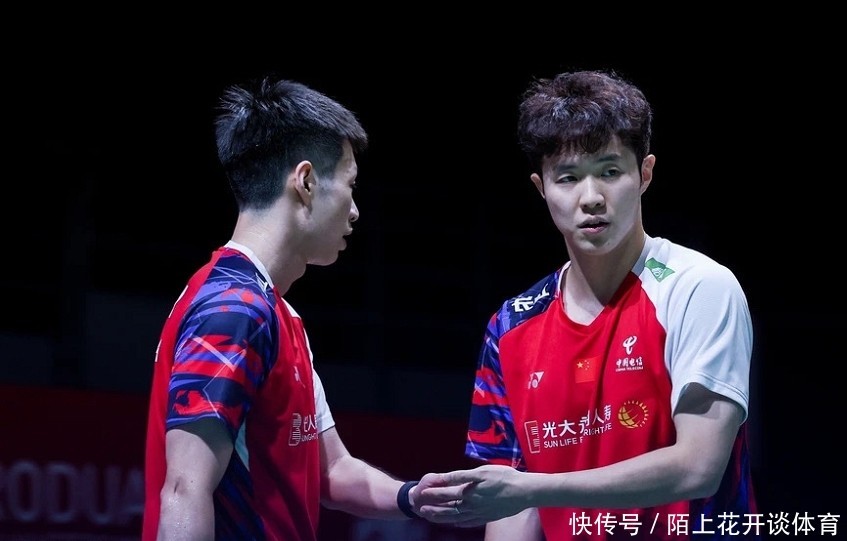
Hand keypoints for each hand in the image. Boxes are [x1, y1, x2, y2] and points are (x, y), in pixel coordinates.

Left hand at [414, 464, 529, 527]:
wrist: (525, 492)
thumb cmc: (504, 477)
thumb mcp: (481, 472)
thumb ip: (461, 476)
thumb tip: (445, 478)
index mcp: (469, 493)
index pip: (445, 494)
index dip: (432, 493)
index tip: (421, 492)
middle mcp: (472, 505)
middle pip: (448, 508)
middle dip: (433, 508)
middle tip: (420, 509)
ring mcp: (480, 513)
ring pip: (457, 517)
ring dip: (442, 517)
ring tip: (431, 518)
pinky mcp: (488, 517)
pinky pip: (469, 522)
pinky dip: (459, 522)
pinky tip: (455, 523)